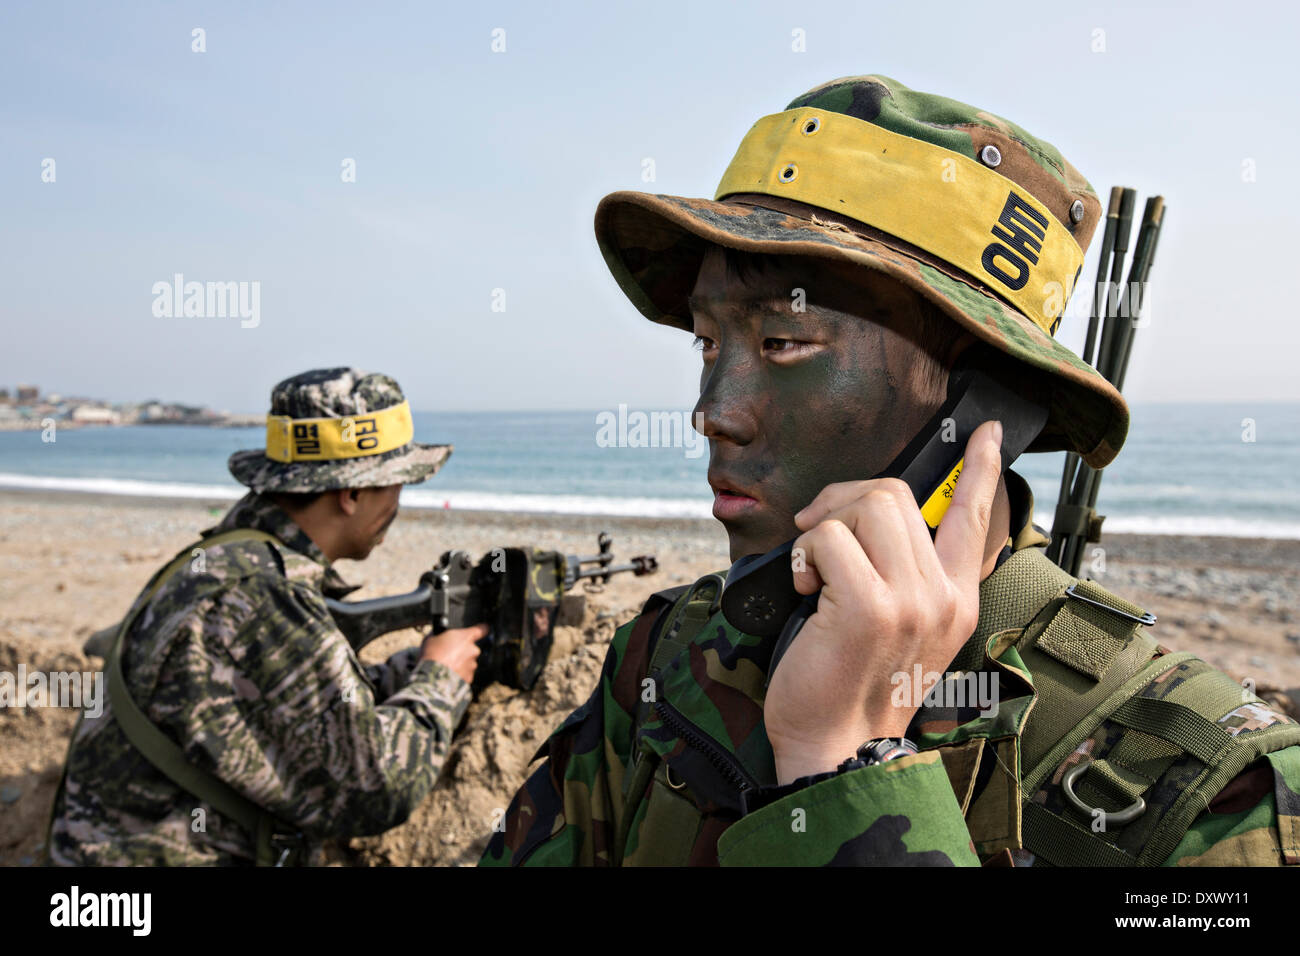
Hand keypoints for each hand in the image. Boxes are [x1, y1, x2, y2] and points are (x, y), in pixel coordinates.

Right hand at [420, 622, 486, 684]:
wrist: (431, 677)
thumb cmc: (431, 655)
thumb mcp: (431, 638)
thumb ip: (441, 634)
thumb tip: (439, 633)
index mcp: (466, 637)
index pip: (482, 629)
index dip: (482, 629)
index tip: (482, 629)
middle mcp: (473, 650)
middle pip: (471, 648)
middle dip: (463, 651)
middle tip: (449, 655)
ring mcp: (472, 665)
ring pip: (468, 662)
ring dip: (461, 664)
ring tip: (446, 666)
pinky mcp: (469, 678)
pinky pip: (465, 674)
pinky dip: (459, 675)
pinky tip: (448, 675)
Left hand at [764, 420, 1003, 783]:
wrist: (836, 749)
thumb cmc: (850, 687)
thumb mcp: (898, 629)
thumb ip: (900, 576)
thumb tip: (863, 518)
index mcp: (955, 599)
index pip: (975, 519)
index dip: (981, 468)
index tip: (987, 432)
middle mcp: (941, 596)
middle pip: (895, 494)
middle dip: (842, 499)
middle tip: (815, 531)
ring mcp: (909, 601)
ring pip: (865, 506)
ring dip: (822, 527)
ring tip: (813, 572)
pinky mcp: (868, 607)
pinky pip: (826, 538)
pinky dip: (801, 555)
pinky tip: (803, 589)